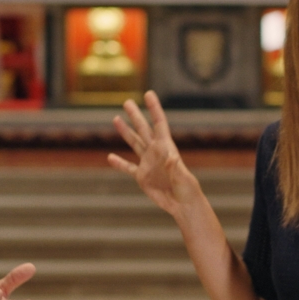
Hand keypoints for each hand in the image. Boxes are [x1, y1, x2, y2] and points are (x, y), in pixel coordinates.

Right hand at [107, 91, 200, 218]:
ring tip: (116, 119)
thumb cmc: (188, 190)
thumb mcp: (183, 178)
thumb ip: (176, 168)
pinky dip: (119, 163)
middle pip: (143, 129)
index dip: (154, 108)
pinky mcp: (142, 177)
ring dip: (125, 132)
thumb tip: (171, 157)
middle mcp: (156, 152)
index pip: (159, 124)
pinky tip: (110, 157)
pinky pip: (128, 167)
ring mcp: (148, 163)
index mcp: (167, 148)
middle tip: (127, 101)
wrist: (183, 205)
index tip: (149, 94)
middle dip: (135, 115)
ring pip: (134, 143)